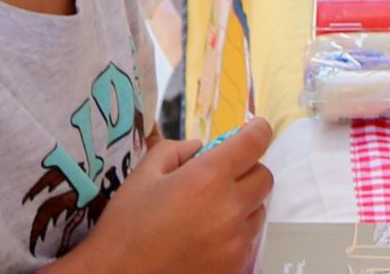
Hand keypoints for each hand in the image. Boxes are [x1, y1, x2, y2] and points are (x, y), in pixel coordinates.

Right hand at [71, 120, 271, 273]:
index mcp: (209, 177)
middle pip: (264, 177)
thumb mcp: (143, 174)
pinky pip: (248, 242)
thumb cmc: (126, 226)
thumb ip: (176, 150)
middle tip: (220, 177)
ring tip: (209, 213)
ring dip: (242, 204)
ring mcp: (236, 243)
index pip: (255, 142)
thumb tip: (201, 147)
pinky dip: (236, 234)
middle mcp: (231, 209)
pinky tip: (207, 238)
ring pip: (258, 211)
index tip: (253, 129)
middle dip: (247, 170)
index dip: (257, 130)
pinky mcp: (235, 268)